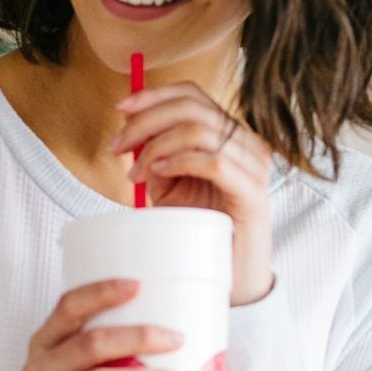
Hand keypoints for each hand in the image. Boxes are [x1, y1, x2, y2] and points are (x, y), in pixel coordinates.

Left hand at [110, 81, 275, 306]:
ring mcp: (253, 165)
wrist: (232, 276)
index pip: (192, 94)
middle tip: (118, 147)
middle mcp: (246, 144)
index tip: (121, 109)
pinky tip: (158, 173)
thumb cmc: (203, 232)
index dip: (154, 95)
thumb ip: (155, 157)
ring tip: (138, 174)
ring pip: (199, 130)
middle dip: (146, 122)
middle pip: (192, 107)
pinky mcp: (251, 191)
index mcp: (229, 136)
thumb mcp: (171, 187)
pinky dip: (179, 160)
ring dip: (157, 146)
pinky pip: (212, 160)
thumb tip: (131, 132)